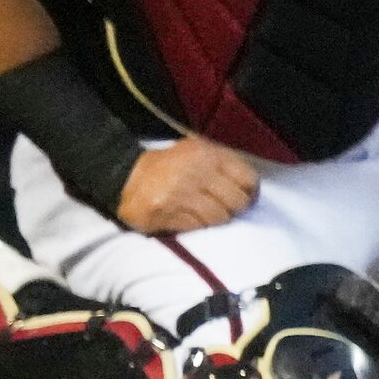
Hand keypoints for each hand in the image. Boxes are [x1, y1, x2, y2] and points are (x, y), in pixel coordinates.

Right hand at [117, 136, 257, 232]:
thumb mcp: (198, 151)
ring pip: (218, 218)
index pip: (247, 178)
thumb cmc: (169, 164)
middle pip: (236, 202)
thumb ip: (224, 163)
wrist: (126, 176)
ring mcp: (180, 196)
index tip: (248, 196)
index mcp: (208, 155)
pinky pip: (195, 227)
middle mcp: (196, 174)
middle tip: (229, 209)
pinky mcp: (165, 216)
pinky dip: (197, 225)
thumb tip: (250, 186)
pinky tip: (189, 217)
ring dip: (216, 219)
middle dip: (236, 208)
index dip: (251, 191)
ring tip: (207, 214)